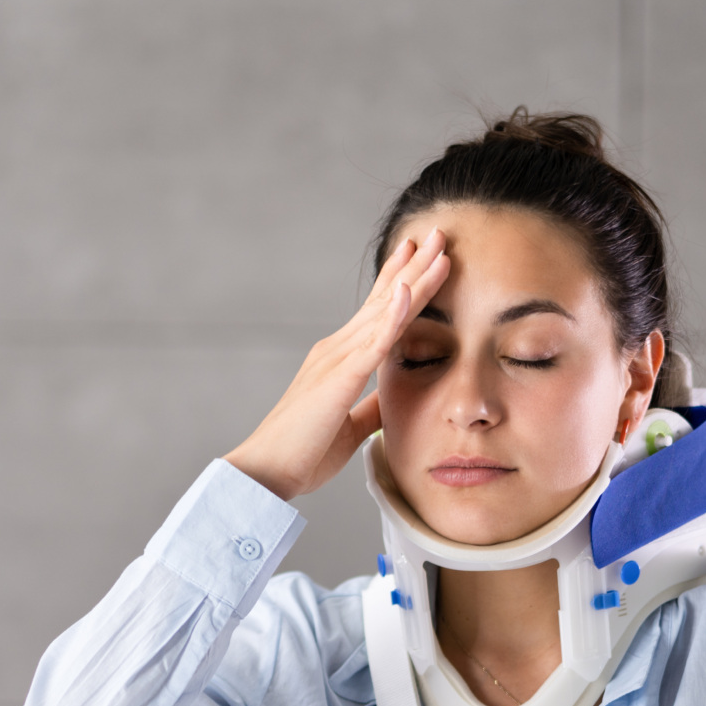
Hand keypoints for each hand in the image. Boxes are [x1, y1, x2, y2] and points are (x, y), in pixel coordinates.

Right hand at [224, 227, 448, 501]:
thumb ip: (370, 407)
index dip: (400, 283)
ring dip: (413, 277)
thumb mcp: (349, 427)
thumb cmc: (302, 453)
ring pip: (383, 310)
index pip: (376, 313)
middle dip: (413, 266)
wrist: (267, 471)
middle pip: (383, 300)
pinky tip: (409, 289)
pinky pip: (372, 341)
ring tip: (437, 247)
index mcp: (339, 361)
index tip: (419, 257)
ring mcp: (336, 359)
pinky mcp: (338, 378)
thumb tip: (391, 398)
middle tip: (438, 234)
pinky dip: (393, 314)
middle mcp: (336, 350)